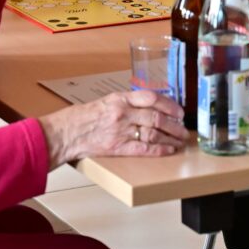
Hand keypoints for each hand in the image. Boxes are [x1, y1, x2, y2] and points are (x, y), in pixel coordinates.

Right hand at [37, 90, 190, 166]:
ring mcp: (120, 131)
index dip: (169, 104)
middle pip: (156, 117)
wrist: (65, 133)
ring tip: (180, 140)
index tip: (179, 110)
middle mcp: (122, 113)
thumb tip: (149, 106)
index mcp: (120, 99)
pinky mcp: (117, 148)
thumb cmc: (82, 118)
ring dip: (170, 138)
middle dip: (174, 124)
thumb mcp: (106, 102)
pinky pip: (144, 149)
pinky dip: (159, 150)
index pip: (151, 97)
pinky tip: (168, 150)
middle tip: (184, 129)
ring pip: (153, 133)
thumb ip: (126, 103)